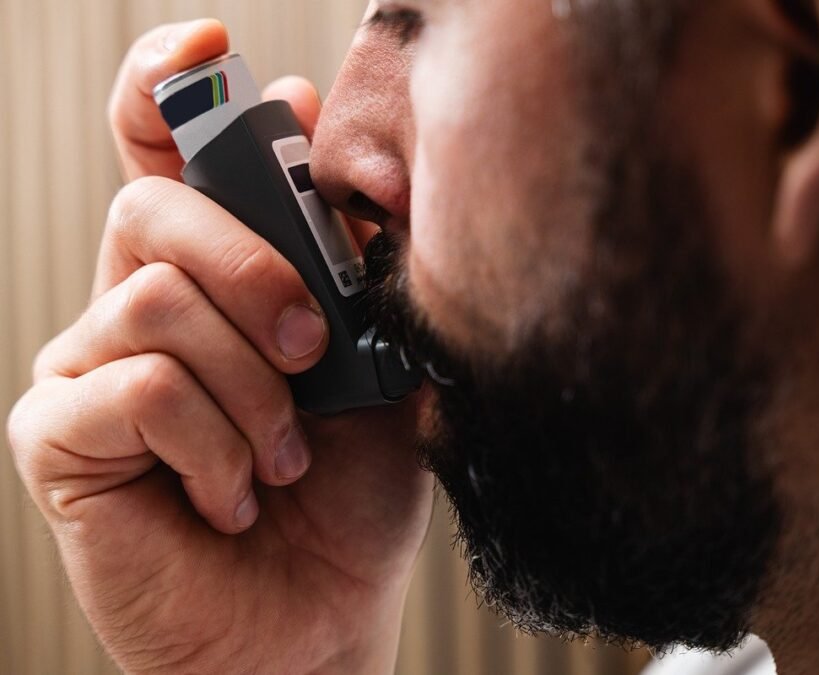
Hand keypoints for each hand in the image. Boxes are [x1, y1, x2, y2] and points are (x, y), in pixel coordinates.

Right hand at [7, 21, 432, 673]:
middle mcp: (137, 302)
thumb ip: (351, 265)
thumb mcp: (376, 365)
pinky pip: (134, 388)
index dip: (171, 84)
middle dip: (259, 268)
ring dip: (251, 386)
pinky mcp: (59, 437)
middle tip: (315, 352)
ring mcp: (88, 367)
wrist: (320, 615)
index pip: (162, 150)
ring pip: (154, 298)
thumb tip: (325, 141)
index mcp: (212, 272)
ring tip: (282, 458)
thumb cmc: (349, 493)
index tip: (216, 47)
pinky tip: (232, 496)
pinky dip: (212, 444)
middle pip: (158, 204)